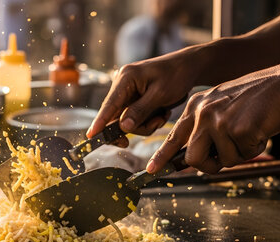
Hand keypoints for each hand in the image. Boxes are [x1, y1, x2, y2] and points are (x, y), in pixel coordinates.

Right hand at [87, 48, 201, 141]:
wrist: (188, 67)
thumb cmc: (176, 75)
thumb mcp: (160, 94)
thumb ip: (140, 111)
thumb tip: (123, 127)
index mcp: (126, 78)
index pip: (109, 105)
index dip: (100, 122)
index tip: (91, 135)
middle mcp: (122, 85)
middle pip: (117, 117)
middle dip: (136, 126)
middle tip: (156, 124)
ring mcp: (127, 93)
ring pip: (127, 121)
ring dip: (146, 124)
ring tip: (163, 115)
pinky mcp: (134, 100)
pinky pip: (135, 118)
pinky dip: (148, 121)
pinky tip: (161, 113)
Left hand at [147, 62, 279, 173]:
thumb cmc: (256, 100)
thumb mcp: (222, 107)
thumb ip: (205, 128)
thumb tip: (191, 159)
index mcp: (196, 106)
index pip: (174, 136)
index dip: (163, 156)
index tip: (151, 170)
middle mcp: (202, 112)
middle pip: (193, 158)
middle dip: (208, 166)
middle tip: (222, 161)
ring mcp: (218, 121)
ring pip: (220, 161)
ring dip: (237, 155)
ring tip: (249, 133)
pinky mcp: (237, 130)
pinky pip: (242, 156)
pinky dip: (254, 149)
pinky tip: (260, 130)